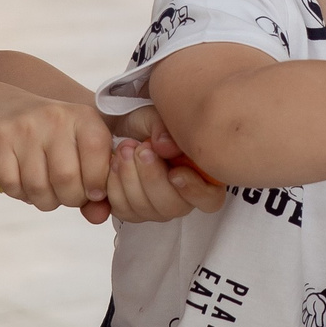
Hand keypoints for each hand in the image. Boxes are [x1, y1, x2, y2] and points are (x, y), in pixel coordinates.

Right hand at [0, 89, 115, 213]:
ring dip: (44, 200)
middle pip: (67, 178)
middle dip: (69, 199)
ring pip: (38, 187)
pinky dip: (20, 194)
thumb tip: (98, 216)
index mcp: (83, 116)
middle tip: (66, 194)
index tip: (92, 192)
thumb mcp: (80, 148)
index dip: (97, 182)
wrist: (3, 108)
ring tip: (45, 189)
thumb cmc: (51, 136)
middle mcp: (55, 117)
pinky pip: (12, 186)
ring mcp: (24, 127)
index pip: (98, 152)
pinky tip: (23, 181)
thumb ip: (97, 184)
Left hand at [99, 127, 227, 223]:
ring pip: (147, 210)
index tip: (174, 171)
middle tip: (141, 150)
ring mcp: (156, 207)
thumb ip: (165, 128)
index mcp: (200, 175)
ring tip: (124, 149)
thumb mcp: (158, 116)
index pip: (210, 199)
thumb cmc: (146, 123)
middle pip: (174, 207)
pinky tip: (115, 162)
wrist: (119, 125)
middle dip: (153, 179)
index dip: (195, 190)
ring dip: (131, 178)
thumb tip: (166, 146)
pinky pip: (124, 209)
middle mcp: (181, 197)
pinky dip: (115, 186)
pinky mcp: (131, 211)